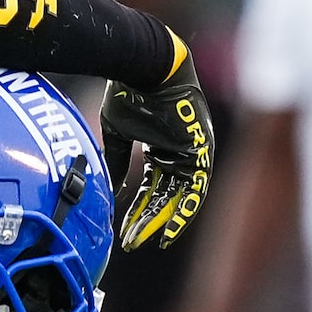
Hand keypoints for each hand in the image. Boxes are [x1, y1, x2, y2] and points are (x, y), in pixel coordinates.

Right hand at [103, 53, 215, 250]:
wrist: (146, 68)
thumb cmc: (130, 92)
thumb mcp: (118, 133)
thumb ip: (116, 161)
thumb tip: (109, 189)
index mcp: (163, 148)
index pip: (153, 186)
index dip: (139, 208)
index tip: (127, 229)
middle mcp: (181, 152)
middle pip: (165, 195)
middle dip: (147, 219)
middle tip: (132, 242)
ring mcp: (194, 152)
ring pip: (180, 197)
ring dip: (164, 221)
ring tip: (147, 242)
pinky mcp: (202, 151)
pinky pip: (196, 189)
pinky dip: (183, 211)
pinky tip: (169, 231)